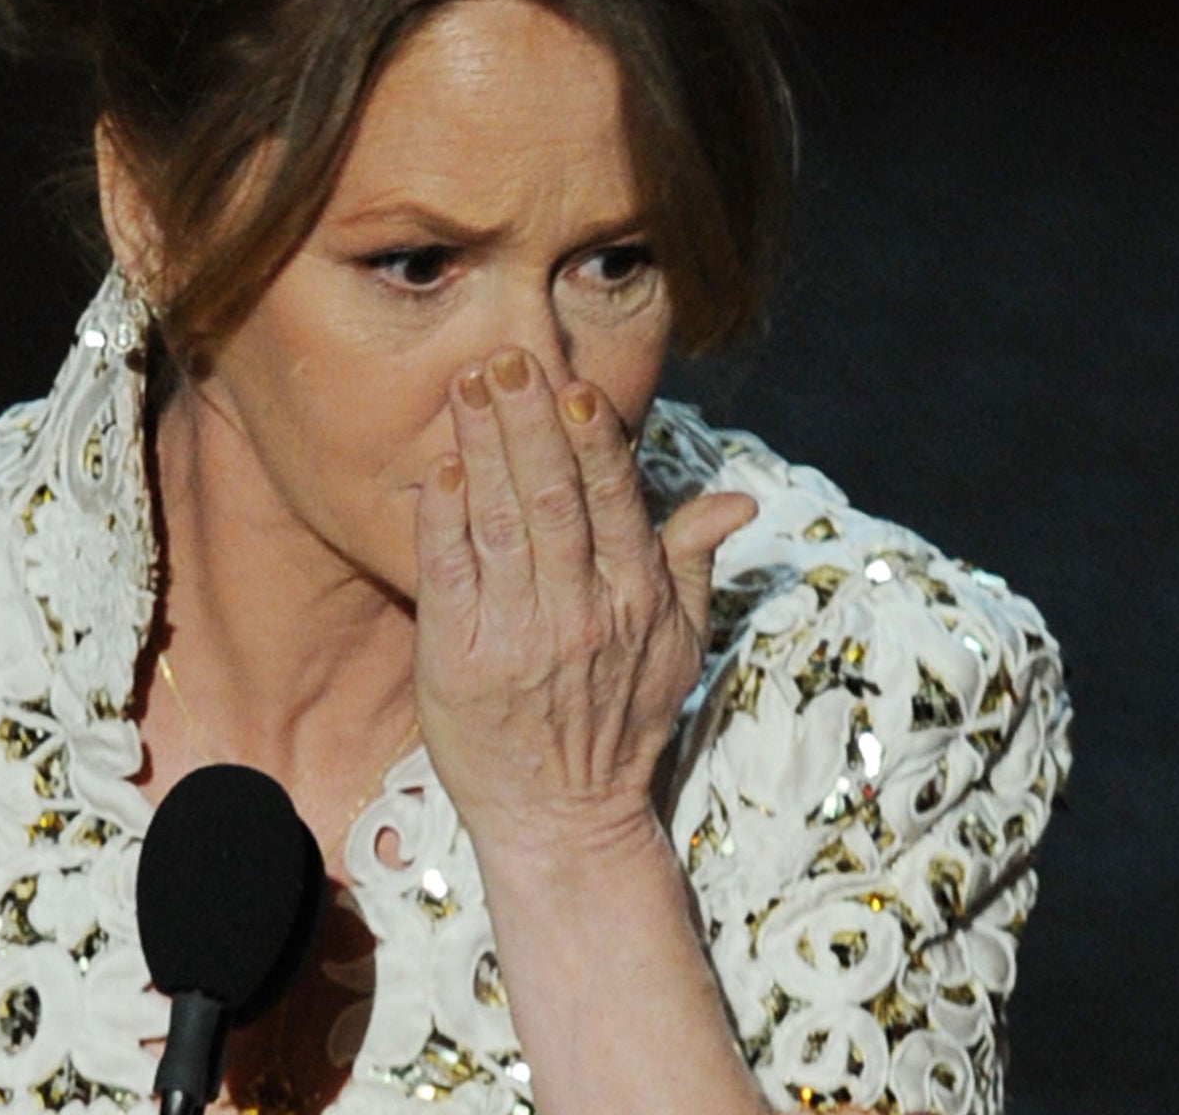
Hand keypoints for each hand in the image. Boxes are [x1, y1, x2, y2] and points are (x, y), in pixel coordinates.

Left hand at [413, 347, 755, 858]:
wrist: (561, 819)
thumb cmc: (619, 720)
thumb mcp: (678, 646)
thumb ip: (694, 561)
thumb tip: (738, 500)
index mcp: (637, 602)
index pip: (615, 504)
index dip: (594, 443)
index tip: (574, 386)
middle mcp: (580, 616)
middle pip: (553, 501)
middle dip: (528, 425)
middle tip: (506, 359)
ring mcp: (518, 639)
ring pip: (500, 526)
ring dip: (482, 452)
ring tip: (467, 389)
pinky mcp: (459, 662)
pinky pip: (450, 575)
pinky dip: (443, 520)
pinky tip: (440, 471)